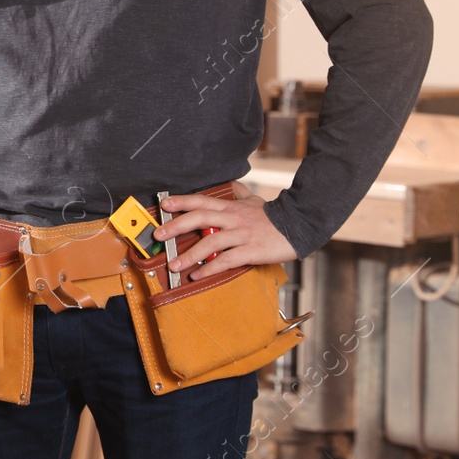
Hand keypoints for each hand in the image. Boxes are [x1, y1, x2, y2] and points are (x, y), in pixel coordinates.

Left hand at [154, 181, 296, 280]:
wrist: (300, 225)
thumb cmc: (274, 216)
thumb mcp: (254, 200)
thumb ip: (239, 193)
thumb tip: (229, 184)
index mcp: (231, 207)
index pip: (201, 201)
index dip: (181, 202)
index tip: (164, 205)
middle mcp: (232, 219)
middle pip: (199, 219)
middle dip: (176, 227)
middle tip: (159, 235)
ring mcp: (241, 235)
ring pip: (209, 242)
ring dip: (189, 254)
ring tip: (174, 264)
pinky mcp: (250, 251)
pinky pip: (225, 260)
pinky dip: (209, 268)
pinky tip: (197, 274)